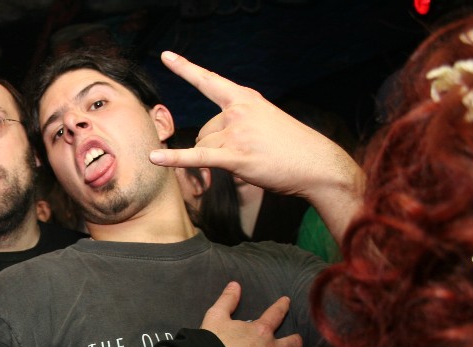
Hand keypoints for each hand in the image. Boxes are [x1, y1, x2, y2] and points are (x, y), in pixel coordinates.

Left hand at [149, 51, 363, 243]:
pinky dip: (174, 159)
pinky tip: (154, 158)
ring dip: (219, 160)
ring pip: (204, 148)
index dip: (185, 68)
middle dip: (216, 147)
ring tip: (251, 162)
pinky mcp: (236, 156)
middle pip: (203, 131)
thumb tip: (210, 138)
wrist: (319, 164)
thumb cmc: (292, 146)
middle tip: (249, 153)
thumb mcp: (265, 121)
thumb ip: (238, 121)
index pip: (209, 81)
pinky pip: (198, 158)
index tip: (166, 56)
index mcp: (245, 99)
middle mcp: (238, 111)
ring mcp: (236, 133)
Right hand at [200, 282, 301, 346]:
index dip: (282, 306)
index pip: (275, 314)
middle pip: (294, 344)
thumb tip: (235, 284)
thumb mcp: (215, 317)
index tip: (287, 301)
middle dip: (296, 343)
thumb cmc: (211, 344)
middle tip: (294, 343)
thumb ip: (227, 300)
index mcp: (260, 331)